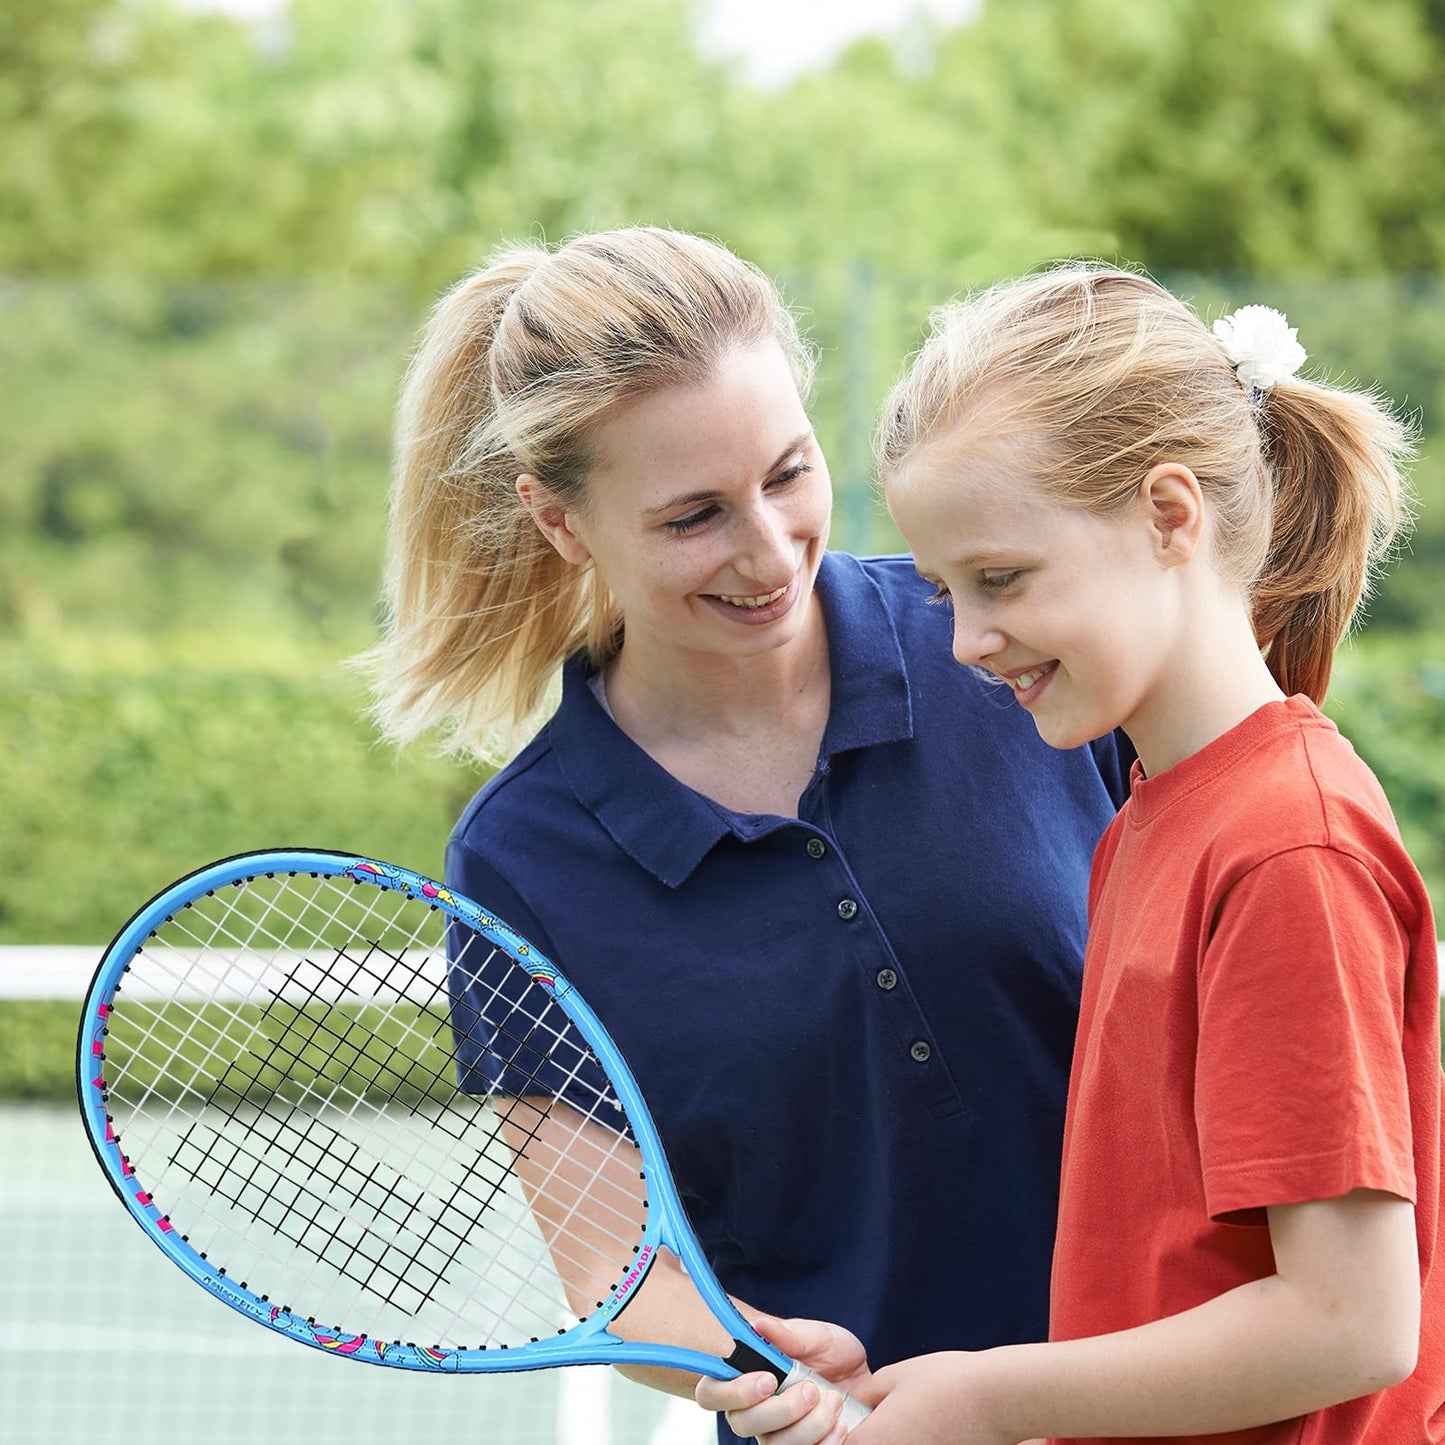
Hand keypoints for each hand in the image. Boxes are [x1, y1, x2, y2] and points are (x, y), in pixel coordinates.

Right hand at [695, 1315, 872, 1442]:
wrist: (860, 1378)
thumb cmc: (828, 1353)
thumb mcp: (813, 1336)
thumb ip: (786, 1334)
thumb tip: (758, 1324)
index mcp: (744, 1378)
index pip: (711, 1393)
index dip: (733, 1392)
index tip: (768, 1379)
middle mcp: (753, 1411)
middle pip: (742, 1423)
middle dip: (781, 1409)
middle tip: (812, 1390)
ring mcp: (775, 1435)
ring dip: (808, 1426)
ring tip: (834, 1402)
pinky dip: (825, 1443)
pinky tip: (840, 1425)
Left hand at [849, 1351, 1018, 1444]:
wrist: (997, 1400)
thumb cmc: (946, 1382)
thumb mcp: (893, 1376)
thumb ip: (865, 1393)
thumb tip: (853, 1401)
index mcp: (871, 1441)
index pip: (842, 1443)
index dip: (848, 1427)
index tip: (859, 1415)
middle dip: (873, 1434)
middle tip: (891, 1414)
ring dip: (897, 1439)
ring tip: (915, 1420)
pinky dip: (917, 1442)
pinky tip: (933, 1428)